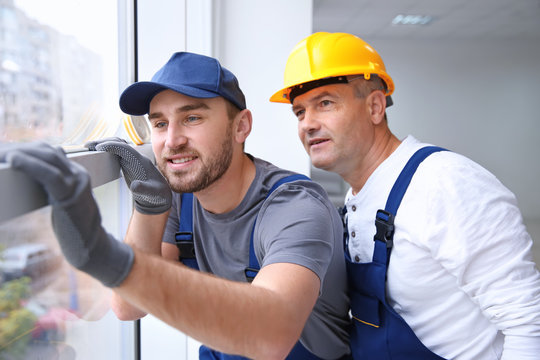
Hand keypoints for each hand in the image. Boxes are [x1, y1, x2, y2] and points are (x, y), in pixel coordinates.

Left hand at [0, 142, 133, 286]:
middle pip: (49, 152)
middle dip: (23, 149)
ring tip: (3, 155)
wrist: (90, 247)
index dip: (29, 149)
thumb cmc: (73, 227)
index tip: (10, 151)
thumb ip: (56, 187)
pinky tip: (13, 161)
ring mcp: (78, 183)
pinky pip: (49, 175)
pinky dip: (30, 165)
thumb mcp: (66, 201)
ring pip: (49, 158)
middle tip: (1, 153)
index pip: (52, 152)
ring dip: (23, 154)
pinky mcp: (71, 195)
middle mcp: (80, 174)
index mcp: (78, 174)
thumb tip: (35, 179)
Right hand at [85, 137, 170, 214]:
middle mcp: (136, 158)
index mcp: (141, 162)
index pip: (125, 148)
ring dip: (104, 144)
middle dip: (104, 142)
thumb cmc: (156, 194)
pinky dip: (107, 150)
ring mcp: (132, 160)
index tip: (99, 147)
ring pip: (117, 146)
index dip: (112, 146)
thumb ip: (144, 189)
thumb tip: (135, 186)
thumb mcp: (151, 193)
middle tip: (88, 145)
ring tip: (89, 147)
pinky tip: (97, 152)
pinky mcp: (128, 164)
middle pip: (120, 143)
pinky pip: (116, 153)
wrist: (159, 195)